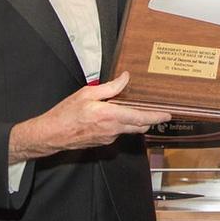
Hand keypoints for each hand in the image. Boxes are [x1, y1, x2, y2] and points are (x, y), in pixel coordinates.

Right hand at [8, 71, 170, 162]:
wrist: (51, 134)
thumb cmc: (66, 114)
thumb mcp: (87, 93)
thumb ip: (110, 87)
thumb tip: (125, 78)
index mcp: (111, 116)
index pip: (141, 117)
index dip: (156, 116)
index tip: (167, 114)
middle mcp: (113, 130)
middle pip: (140, 126)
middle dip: (151, 119)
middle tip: (159, 111)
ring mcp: (108, 138)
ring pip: (129, 129)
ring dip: (135, 121)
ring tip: (135, 108)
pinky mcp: (103, 142)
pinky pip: (118, 132)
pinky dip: (122, 124)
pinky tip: (116, 115)